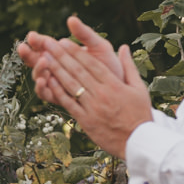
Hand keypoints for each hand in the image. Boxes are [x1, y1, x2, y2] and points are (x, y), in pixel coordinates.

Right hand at [18, 16, 123, 84]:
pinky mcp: (60, 98)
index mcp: (64, 54)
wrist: (119, 88)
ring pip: (38, 77)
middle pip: (36, 61)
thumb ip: (84, 34)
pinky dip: (42, 87)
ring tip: (42, 62)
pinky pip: (45, 94)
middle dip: (28, 54)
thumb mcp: (99, 46)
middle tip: (23, 48)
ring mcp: (56, 84)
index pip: (44, 46)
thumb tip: (71, 19)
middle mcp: (56, 69)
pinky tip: (45, 80)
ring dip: (36, 69)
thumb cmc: (110, 65)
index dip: (37, 41)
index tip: (32, 36)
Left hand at [32, 36, 151, 158]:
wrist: (138, 141)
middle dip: (61, 56)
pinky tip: (48, 82)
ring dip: (55, 70)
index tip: (64, 41)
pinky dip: (58, 92)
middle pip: (78, 71)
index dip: (76, 51)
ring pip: (70, 85)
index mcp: (114, 84)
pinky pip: (69, 104)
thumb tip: (124, 47)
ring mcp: (92, 107)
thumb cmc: (140, 114)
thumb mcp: (139, 88)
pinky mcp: (85, 120)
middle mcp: (101, 94)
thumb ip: (129, 67)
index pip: (91, 64)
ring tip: (43, 58)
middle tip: (48, 44)